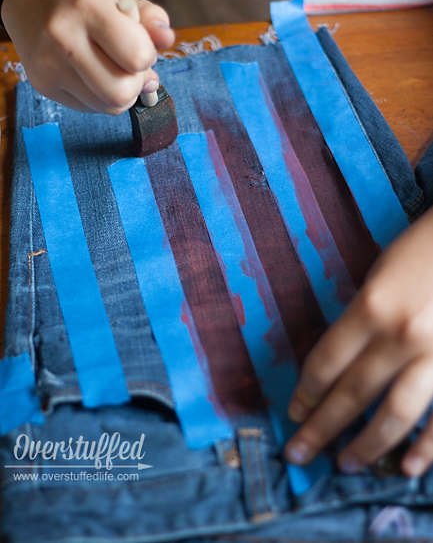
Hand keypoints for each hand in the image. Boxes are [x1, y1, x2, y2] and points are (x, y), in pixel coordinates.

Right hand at [2, 0, 174, 113]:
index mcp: (89, 5)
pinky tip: (93, 75)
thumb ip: (150, 18)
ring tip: (112, 70)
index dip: (147, 57)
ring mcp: (50, 64)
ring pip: (107, 107)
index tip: (139, 46)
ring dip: (120, 94)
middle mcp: (64, 36)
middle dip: (135, 84)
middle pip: (122, 93)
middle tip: (129, 67)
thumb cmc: (84, 0)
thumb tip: (167, 39)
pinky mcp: (44, 85)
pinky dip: (100, 97)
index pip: (138, 57)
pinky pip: (90, 108)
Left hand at [285, 204, 432, 477]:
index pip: (325, 363)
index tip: (293, 413)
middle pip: (351, 394)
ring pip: (395, 416)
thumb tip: (339, 361)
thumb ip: (360, 318)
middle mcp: (400, 336)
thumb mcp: (380, 273)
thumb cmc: (423, 250)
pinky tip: (406, 467)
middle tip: (299, 454)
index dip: (305, 393)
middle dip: (321, 429)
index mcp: (371, 307)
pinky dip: (426, 448)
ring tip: (345, 465)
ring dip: (367, 446)